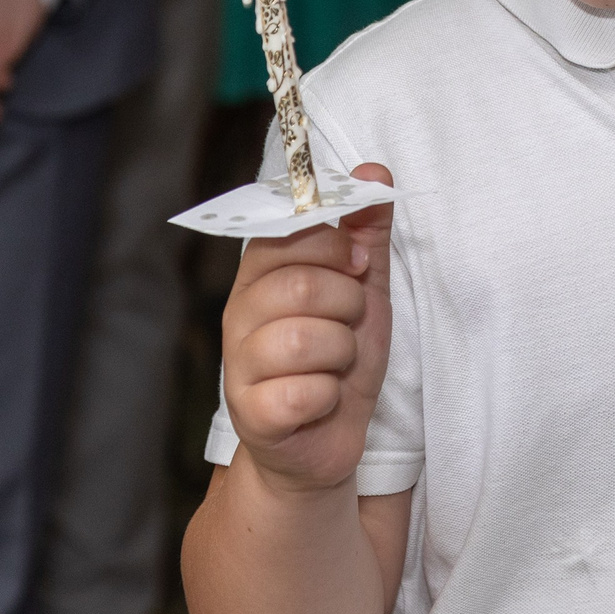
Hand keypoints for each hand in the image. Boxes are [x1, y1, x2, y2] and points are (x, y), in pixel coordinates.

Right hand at [223, 163, 395, 494]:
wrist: (327, 441)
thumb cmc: (340, 359)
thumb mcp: (364, 288)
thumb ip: (367, 231)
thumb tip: (375, 172)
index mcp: (262, 275)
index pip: (285, 229)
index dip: (333, 243)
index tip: (355, 264)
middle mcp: (240, 314)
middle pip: (300, 284)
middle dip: (347, 305)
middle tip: (348, 325)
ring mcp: (239, 366)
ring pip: (304, 339)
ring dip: (342, 354)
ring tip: (336, 366)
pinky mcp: (252, 415)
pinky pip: (302, 392)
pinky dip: (329, 396)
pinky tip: (322, 400)